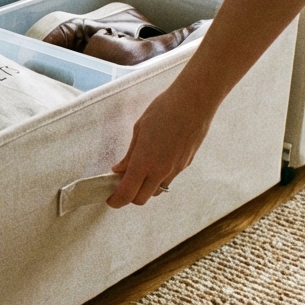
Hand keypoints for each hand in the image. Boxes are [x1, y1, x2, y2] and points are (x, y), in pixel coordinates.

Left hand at [107, 82, 216, 207]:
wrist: (195, 103)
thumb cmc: (164, 110)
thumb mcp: (139, 129)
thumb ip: (130, 155)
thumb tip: (119, 170)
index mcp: (145, 162)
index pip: (127, 193)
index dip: (116, 201)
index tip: (110, 199)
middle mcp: (161, 171)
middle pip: (141, 199)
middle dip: (129, 197)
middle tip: (122, 184)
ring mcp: (176, 170)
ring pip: (157, 191)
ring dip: (145, 188)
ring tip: (139, 172)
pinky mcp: (186, 165)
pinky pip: (169, 180)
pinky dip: (158, 178)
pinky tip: (156, 161)